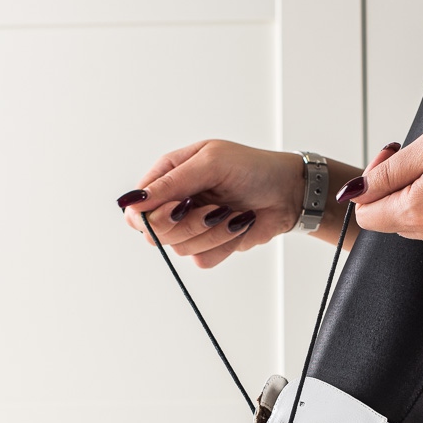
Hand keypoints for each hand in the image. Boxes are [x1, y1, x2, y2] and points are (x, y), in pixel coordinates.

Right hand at [117, 141, 301, 268]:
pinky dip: (223, 245)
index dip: (152, 214)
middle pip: (155, 232)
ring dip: (212, 233)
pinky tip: (237, 226)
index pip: (138, 207)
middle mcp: (176, 202)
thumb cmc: (253, 168)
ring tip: (232, 213)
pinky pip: (201, 259)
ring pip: (180, 248)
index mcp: (169, 175)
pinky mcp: (209, 245)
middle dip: (188, 224)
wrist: (288, 193)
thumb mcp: (211, 163)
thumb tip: (134, 200)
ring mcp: (192, 226)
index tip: (179, 207)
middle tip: (212, 209)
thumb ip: (172, 182)